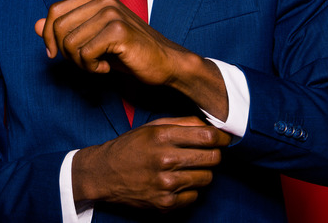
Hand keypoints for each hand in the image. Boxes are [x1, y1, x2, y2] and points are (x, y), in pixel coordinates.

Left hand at [34, 0, 191, 86]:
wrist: (164, 64)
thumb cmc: (129, 53)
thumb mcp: (92, 40)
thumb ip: (65, 31)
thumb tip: (35, 25)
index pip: (55, 11)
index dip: (48, 36)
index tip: (54, 54)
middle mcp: (103, 0)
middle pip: (58, 27)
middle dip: (66, 53)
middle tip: (85, 62)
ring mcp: (111, 13)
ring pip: (70, 43)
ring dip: (81, 63)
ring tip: (99, 64)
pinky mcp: (119, 30)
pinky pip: (85, 54)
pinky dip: (92, 68)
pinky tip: (108, 67)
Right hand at [72, 116, 231, 209]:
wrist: (103, 174)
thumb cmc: (131, 147)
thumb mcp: (153, 127)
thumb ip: (183, 123)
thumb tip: (213, 125)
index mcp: (162, 136)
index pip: (208, 136)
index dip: (222, 137)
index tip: (223, 139)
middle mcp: (165, 160)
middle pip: (213, 158)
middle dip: (214, 154)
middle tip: (207, 153)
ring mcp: (165, 184)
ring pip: (207, 178)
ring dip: (202, 172)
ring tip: (187, 168)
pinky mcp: (165, 203)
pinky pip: (195, 196)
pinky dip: (190, 189)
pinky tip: (177, 182)